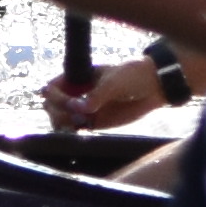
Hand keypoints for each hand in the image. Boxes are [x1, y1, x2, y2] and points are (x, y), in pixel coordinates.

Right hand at [50, 55, 177, 131]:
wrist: (154, 86)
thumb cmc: (132, 75)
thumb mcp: (113, 81)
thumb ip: (96, 95)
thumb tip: (79, 109)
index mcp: (78, 77)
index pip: (53, 87)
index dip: (54, 95)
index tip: (67, 101)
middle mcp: (77, 93)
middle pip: (52, 105)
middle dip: (57, 111)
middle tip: (74, 114)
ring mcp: (84, 109)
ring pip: (61, 119)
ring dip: (64, 123)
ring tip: (78, 123)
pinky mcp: (94, 122)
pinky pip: (76, 129)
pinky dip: (73, 131)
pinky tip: (80, 130)